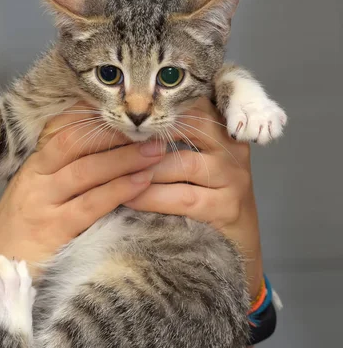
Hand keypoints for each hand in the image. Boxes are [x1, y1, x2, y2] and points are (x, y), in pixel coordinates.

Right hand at [0, 104, 165, 280]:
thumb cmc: (22, 235)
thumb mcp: (36, 196)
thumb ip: (63, 176)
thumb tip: (105, 156)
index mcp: (33, 166)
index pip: (63, 129)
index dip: (96, 119)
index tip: (126, 113)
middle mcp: (35, 178)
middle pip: (76, 143)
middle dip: (115, 134)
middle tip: (150, 130)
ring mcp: (41, 202)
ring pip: (86, 170)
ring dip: (125, 159)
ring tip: (156, 152)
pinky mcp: (52, 229)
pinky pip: (91, 204)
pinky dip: (119, 190)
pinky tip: (142, 182)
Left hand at [125, 97, 262, 297]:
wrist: (233, 244)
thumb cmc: (200, 197)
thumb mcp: (187, 162)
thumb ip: (165, 139)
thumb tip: (116, 123)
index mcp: (222, 128)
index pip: (189, 103)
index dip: (154, 108)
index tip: (119, 114)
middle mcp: (232, 147)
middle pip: (191, 124)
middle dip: (148, 134)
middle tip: (113, 141)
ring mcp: (234, 177)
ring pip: (182, 164)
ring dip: (144, 170)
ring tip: (114, 175)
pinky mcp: (228, 207)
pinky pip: (183, 198)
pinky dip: (152, 198)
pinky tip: (129, 200)